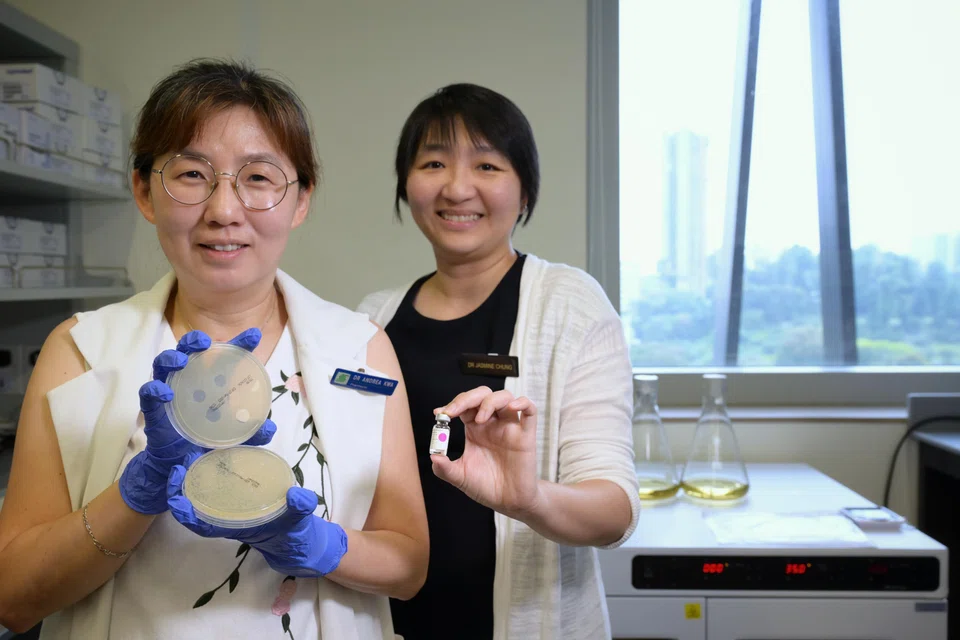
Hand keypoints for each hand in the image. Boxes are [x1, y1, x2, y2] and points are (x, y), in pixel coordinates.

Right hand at [119, 329, 275, 514]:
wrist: (180, 464)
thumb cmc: (206, 440)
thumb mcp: (234, 436)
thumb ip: (251, 433)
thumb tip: (270, 427)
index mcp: (210, 380)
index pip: (224, 356)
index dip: (238, 343)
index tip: (254, 335)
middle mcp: (188, 379)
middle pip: (188, 350)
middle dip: (194, 341)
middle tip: (205, 342)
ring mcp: (169, 391)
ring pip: (164, 364)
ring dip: (171, 358)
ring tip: (181, 360)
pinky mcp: (153, 408)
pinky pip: (148, 393)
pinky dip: (155, 389)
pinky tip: (165, 392)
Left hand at [166, 459, 347, 576]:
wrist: (296, 536)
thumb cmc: (293, 532)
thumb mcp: (298, 521)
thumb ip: (299, 509)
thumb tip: (297, 496)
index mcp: (235, 526)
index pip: (203, 525)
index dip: (186, 515)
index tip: (175, 500)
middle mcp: (228, 516)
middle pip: (197, 505)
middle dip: (183, 489)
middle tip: (178, 466)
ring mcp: (231, 505)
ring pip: (204, 492)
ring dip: (193, 477)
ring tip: (189, 455)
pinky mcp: (238, 494)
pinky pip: (219, 484)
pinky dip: (212, 471)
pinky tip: (213, 454)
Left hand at [431, 387, 540, 517]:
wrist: (508, 503)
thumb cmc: (486, 487)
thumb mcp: (460, 477)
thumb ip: (444, 468)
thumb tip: (433, 456)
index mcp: (475, 429)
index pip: (464, 406)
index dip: (452, 405)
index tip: (440, 414)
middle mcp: (492, 424)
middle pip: (482, 395)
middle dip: (467, 398)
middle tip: (454, 411)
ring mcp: (510, 428)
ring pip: (504, 397)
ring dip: (490, 401)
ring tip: (480, 418)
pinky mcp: (526, 436)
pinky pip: (530, 411)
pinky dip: (523, 403)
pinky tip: (512, 407)